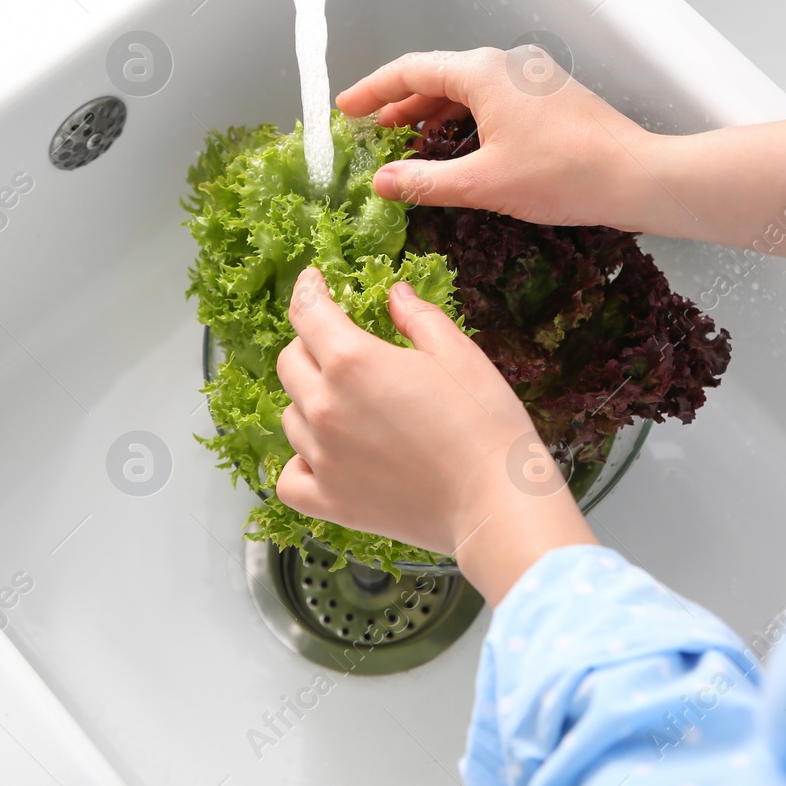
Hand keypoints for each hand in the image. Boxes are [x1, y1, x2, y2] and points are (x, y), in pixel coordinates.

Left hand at [274, 266, 598, 604]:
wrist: (496, 503)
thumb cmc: (486, 428)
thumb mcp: (459, 354)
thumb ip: (418, 318)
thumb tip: (395, 295)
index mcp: (352, 361)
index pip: (307, 312)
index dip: (308, 289)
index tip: (313, 282)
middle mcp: (325, 407)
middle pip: (290, 362)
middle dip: (310, 345)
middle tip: (340, 347)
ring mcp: (322, 457)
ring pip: (290, 416)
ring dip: (309, 402)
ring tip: (347, 405)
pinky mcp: (330, 501)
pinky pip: (289, 477)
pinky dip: (299, 463)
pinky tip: (325, 456)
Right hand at [336, 47, 785, 257]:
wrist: (636, 176)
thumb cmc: (565, 174)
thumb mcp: (482, 184)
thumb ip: (424, 181)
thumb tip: (384, 182)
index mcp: (483, 72)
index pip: (410, 70)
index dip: (372, 91)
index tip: (346, 109)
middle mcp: (506, 64)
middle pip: (437, 76)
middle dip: (399, 104)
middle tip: (369, 130)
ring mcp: (531, 78)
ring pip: (466, 89)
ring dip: (431, 114)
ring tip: (404, 142)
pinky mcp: (549, 97)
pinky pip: (492, 99)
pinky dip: (463, 119)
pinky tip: (457, 149)